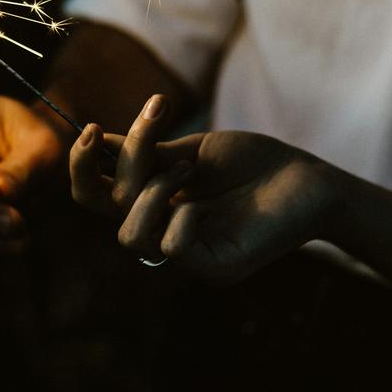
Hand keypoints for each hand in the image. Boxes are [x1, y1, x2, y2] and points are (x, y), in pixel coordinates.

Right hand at [70, 95, 336, 282]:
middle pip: (103, 209)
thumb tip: (97, 139)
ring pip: (130, 235)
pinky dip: (179, 219)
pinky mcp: (216, 268)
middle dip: (120, 162)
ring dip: (151, 190)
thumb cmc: (254, 163)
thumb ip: (147, 151)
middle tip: (153, 123)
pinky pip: (172, 251)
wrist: (309, 179)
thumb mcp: (192, 149)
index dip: (81, 166)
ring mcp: (187, 254)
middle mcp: (160, 229)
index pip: (94, 195)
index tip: (92, 128)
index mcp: (150, 202)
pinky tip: (200, 201)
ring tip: (189, 167)